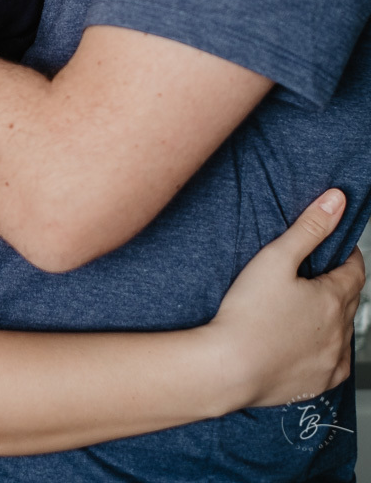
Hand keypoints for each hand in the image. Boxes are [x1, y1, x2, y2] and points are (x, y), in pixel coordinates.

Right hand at [210, 189, 363, 408]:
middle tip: (315, 274)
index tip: (335, 249)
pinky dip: (327, 348)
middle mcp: (341, 332)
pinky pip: (335, 362)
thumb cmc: (248, 313)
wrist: (228, 368)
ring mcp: (332, 361)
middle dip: (338, 284)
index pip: (355, 270)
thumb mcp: (275, 258)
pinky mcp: (320, 384)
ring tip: (306, 307)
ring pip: (344, 332)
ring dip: (333, 317)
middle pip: (350, 300)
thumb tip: (337, 200)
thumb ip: (309, 227)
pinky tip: (307, 342)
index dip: (347, 256)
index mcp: (334, 299)